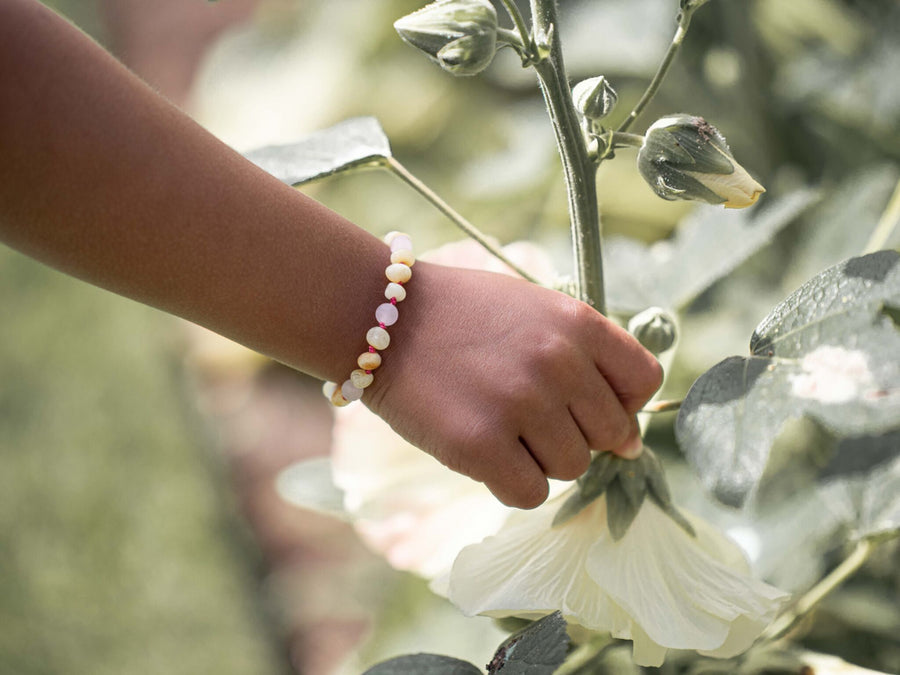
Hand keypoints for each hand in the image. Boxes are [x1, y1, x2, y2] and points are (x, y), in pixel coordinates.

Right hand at [364, 261, 663, 508]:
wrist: (382, 315)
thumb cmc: (462, 315)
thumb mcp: (535, 309)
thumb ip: (586, 357)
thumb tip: (627, 440)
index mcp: (577, 323)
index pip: (643, 382)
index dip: (622, 402)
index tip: (590, 406)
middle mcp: (558, 363)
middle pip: (610, 435)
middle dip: (578, 433)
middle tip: (533, 417)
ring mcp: (519, 405)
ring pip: (571, 468)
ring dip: (541, 458)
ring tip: (502, 426)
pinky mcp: (480, 446)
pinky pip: (529, 494)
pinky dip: (511, 482)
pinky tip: (485, 451)